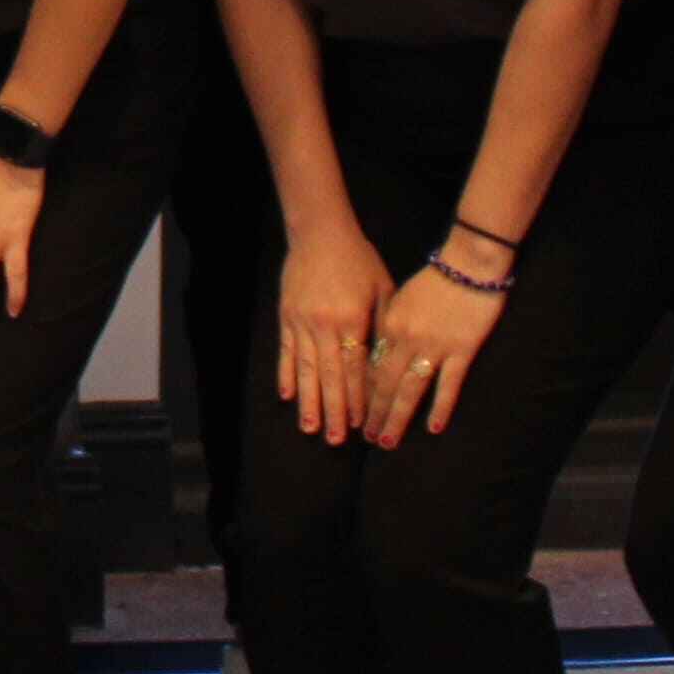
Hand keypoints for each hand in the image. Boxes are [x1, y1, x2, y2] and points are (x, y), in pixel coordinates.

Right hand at [272, 219, 388, 444]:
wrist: (320, 233)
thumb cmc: (358, 260)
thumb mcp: (382, 288)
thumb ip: (383, 325)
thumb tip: (386, 362)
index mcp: (351, 320)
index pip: (354, 368)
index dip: (357, 398)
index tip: (360, 424)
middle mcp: (323, 325)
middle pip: (328, 376)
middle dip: (332, 411)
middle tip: (335, 440)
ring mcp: (301, 322)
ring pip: (305, 369)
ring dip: (308, 401)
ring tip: (309, 428)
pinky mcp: (286, 317)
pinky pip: (286, 352)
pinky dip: (286, 375)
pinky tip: (287, 395)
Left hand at [368, 252, 508, 448]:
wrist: (469, 263)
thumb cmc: (435, 278)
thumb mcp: (402, 298)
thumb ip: (390, 326)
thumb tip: (378, 356)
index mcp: (390, 325)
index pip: (371, 366)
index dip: (364, 393)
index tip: (357, 414)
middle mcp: (407, 339)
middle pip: (386, 383)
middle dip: (375, 413)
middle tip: (369, 439)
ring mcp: (435, 347)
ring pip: (411, 389)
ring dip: (398, 417)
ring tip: (388, 441)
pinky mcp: (462, 351)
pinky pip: (448, 385)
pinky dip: (440, 407)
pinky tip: (434, 427)